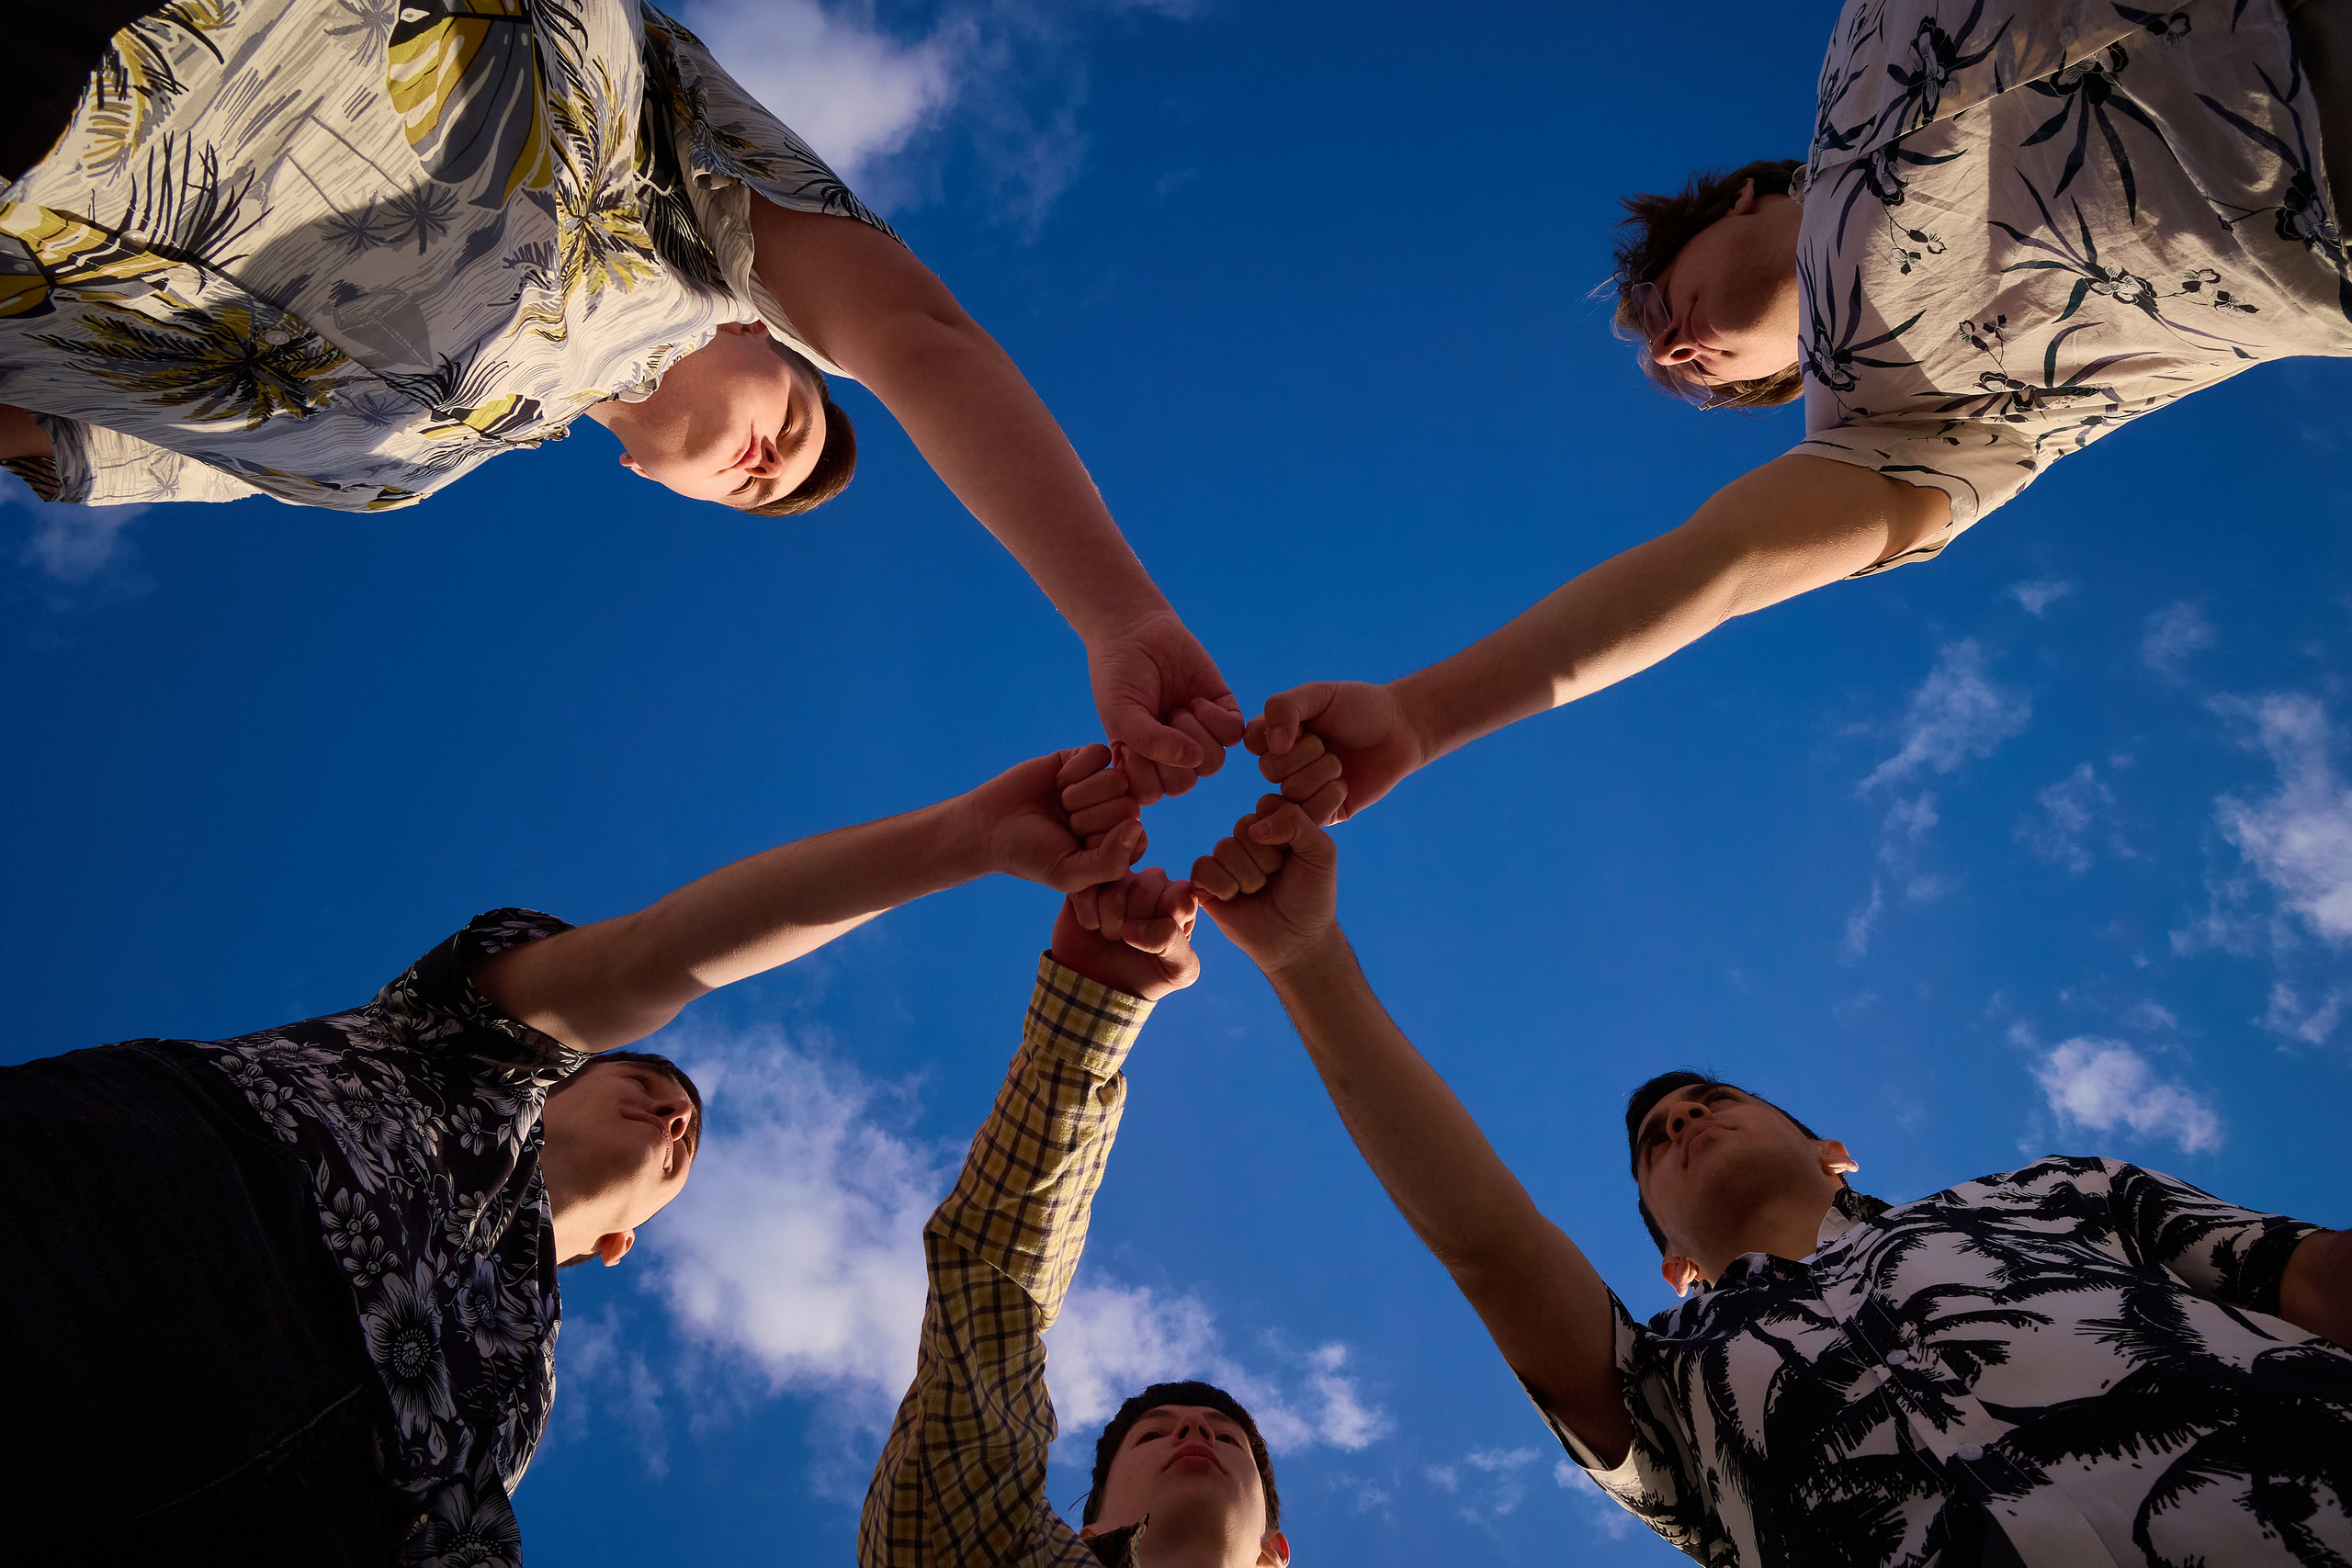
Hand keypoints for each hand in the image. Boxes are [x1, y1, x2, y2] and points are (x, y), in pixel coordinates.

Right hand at [964, 744, 1146, 891]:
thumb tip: (1137, 827)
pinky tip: (1058, 782)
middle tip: (1064, 824)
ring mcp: (1100, 784)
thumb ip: (1110, 863)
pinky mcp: (1083, 759)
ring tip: (1060, 804)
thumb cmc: (1031, 855)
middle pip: (1128, 805)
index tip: (1077, 847)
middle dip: (1088, 818)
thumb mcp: (1069, 873)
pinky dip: (1075, 769)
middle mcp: (1115, 813)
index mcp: (1118, 844)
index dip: (1104, 841)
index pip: (1136, 835)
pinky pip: (1099, 753)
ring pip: (1116, 778)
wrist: (990, 826)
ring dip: (1080, 794)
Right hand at [1050, 868, 1200, 1000]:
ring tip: (1111, 935)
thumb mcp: (1178, 970)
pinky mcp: (1090, 882)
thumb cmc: (1146, 975)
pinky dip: (1087, 917)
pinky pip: (1086, 890)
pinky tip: (1092, 926)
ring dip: (1109, 925)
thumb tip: (1135, 928)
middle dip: (1133, 928)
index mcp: (1180, 899)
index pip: (1178, 898)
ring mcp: (1120, 879)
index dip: (1162, 927)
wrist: (1104, 986)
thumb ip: (1174, 943)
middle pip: (1145, 889)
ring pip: (1114, 890)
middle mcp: (1153, 882)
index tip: (1156, 946)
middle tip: (1128, 942)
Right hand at [1088, 608, 1245, 803]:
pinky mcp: (1223, 715)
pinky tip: (1196, 700)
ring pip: (1213, 764)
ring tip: (1176, 709)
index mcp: (1142, 767)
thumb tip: (1194, 760)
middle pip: (1186, 783)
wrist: (1137, 632)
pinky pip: (1233, 735)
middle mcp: (1173, 759)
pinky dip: (1214, 717)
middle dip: (1171, 751)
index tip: (1128, 738)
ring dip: (1193, 733)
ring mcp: (1200, 739)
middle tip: (1157, 718)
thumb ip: (1149, 742)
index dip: (1143, 770)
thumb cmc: (1118, 677)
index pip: (1152, 793)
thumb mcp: (1122, 713)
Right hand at [1191, 797, 1339, 976]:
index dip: (1283, 831)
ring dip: (1249, 878)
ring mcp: (1226, 861)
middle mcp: (1249, 839)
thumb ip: (1297, 822)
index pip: (1267, 805)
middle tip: (1277, 878)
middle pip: (1244, 826)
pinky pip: (1203, 868)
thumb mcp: (1321, 852)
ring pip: (1224, 848)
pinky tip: (1237, 899)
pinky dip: (1224, 886)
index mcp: (1276, 826)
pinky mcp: (1206, 883)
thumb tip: (1255, 827)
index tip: (1296, 855)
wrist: (1296, 941)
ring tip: (1259, 892)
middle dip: (1266, 859)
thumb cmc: (1312, 897)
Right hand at [1245, 682, 1426, 825]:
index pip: (1252, 742)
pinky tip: (1344, 784)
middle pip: (1270, 769)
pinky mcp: (1321, 815)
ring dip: (1323, 773)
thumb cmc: (1359, 707)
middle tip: (1328, 744)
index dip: (1277, 735)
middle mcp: (1283, 765)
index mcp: (1276, 735)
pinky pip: (1309, 817)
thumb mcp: (1319, 694)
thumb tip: (1272, 747)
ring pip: (1290, 793)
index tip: (1306, 725)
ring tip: (1341, 762)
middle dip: (1306, 753)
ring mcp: (1301, 792)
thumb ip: (1284, 707)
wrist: (1401, 731)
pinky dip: (1329, 797)